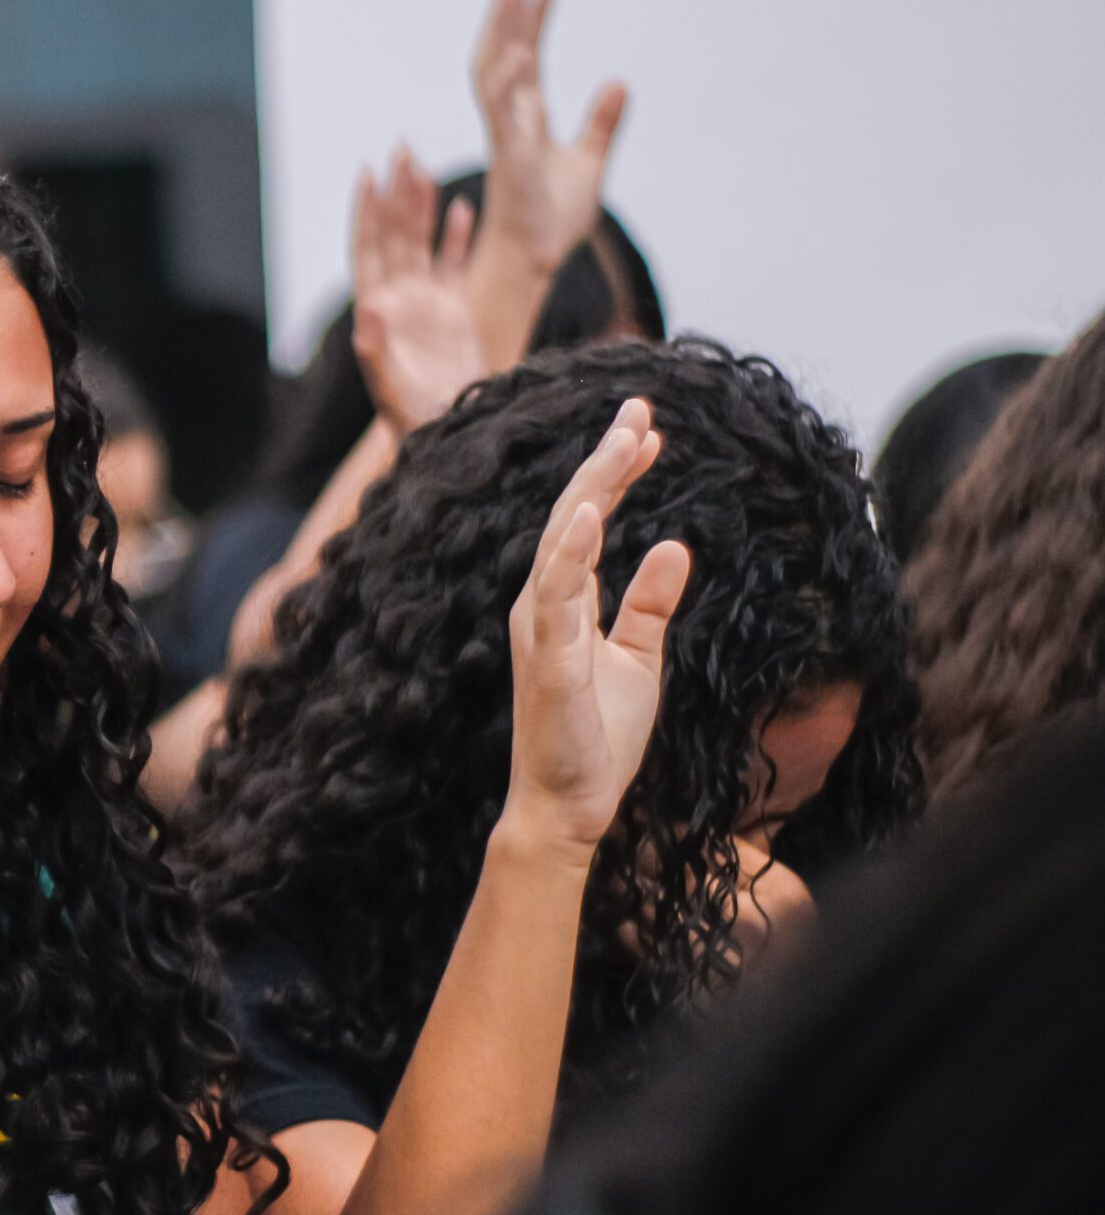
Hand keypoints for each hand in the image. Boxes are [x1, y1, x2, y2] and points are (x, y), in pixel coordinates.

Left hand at [351, 147, 483, 434]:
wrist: (449, 435)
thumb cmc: (414, 420)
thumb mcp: (389, 388)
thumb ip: (374, 349)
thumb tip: (365, 307)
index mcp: (378, 312)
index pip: (368, 250)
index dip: (367, 213)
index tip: (368, 174)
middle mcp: (398, 301)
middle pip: (395, 236)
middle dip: (396, 194)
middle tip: (402, 149)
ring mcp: (426, 303)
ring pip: (422, 243)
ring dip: (421, 206)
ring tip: (423, 166)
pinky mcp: (454, 311)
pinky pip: (453, 264)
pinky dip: (455, 237)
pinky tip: (461, 207)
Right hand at [472, 0, 624, 271]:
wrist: (536, 259)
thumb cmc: (553, 219)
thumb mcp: (590, 162)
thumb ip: (602, 123)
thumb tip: (620, 83)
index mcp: (528, 119)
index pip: (529, 57)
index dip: (534, 20)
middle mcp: (512, 120)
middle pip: (507, 51)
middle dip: (510, 9)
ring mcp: (507, 135)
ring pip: (497, 70)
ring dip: (502, 30)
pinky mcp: (509, 157)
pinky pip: (503, 112)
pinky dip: (506, 80)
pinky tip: (516, 49)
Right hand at [499, 402, 689, 855]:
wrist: (568, 806)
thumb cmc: (596, 737)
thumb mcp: (638, 659)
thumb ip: (650, 604)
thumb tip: (675, 545)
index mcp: (560, 602)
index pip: (587, 521)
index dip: (617, 473)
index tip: (650, 429)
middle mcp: (541, 606)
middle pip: (572, 516)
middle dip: (605, 460)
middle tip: (640, 408)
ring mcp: (539, 632)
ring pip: (562, 543)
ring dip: (592, 489)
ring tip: (624, 441)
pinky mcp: (547, 663)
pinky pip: (556, 598)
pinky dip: (571, 553)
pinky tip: (591, 514)